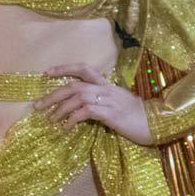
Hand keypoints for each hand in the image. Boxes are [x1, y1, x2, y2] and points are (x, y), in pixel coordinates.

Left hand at [38, 62, 152, 144]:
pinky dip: (72, 118)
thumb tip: (87, 102)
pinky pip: (86, 112)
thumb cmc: (138, 116)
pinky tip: (66, 128)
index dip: (64, 68)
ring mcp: (109, 100)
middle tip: (37, 105)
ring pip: (77, 96)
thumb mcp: (120, 102)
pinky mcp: (111, 114)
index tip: (47, 72)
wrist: (157, 123)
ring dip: (60, 108)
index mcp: (108, 85)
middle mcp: (107, 88)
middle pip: (74, 85)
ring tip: (50, 119)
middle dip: (53, 94)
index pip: (84, 68)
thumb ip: (105, 98)